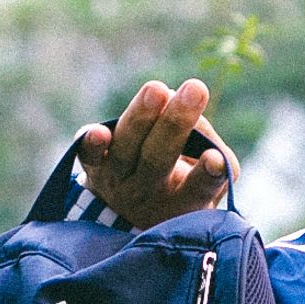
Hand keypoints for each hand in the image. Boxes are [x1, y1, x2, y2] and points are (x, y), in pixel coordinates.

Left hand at [74, 79, 237, 230]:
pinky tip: (98, 132)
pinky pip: (89, 155)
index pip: (199, 187)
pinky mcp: (93, 167)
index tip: (214, 158)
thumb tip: (185, 110)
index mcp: (183, 201)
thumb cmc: (178, 187)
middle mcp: (147, 193)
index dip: (208, 174)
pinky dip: (93, 145)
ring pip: (127, 149)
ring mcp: (117, 180)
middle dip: (175, 124)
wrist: (125, 214)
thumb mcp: (202, 179)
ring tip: (157, 90)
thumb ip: (208, 145)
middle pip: (159, 159)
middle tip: (195, 89)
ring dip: (141, 118)